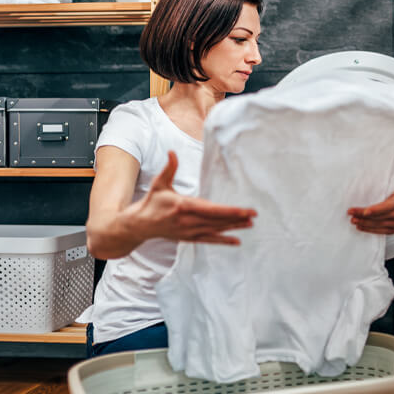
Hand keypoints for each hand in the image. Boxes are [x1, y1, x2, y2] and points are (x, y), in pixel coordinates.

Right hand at [132, 151, 256, 244]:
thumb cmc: (152, 202)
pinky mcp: (189, 238)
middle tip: (254, 215)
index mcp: (182, 206)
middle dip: (236, 218)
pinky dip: (223, 240)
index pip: (211, 209)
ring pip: (215, 230)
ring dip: (233, 227)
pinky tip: (237, 241)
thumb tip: (172, 152)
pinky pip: (209, 240)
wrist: (140, 225)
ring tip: (250, 224)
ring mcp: (189, 232)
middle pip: (217, 220)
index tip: (245, 210)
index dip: (230, 211)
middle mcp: (187, 221)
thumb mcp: (159, 183)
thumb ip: (169, 168)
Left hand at [347, 179, 393, 234]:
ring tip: (353, 220)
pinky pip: (382, 231)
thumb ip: (388, 176)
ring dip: (365, 224)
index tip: (365, 211)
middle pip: (382, 216)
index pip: (388, 205)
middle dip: (365, 216)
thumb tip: (372, 168)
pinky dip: (370, 230)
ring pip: (381, 225)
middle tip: (352, 213)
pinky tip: (361, 227)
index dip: (376, 209)